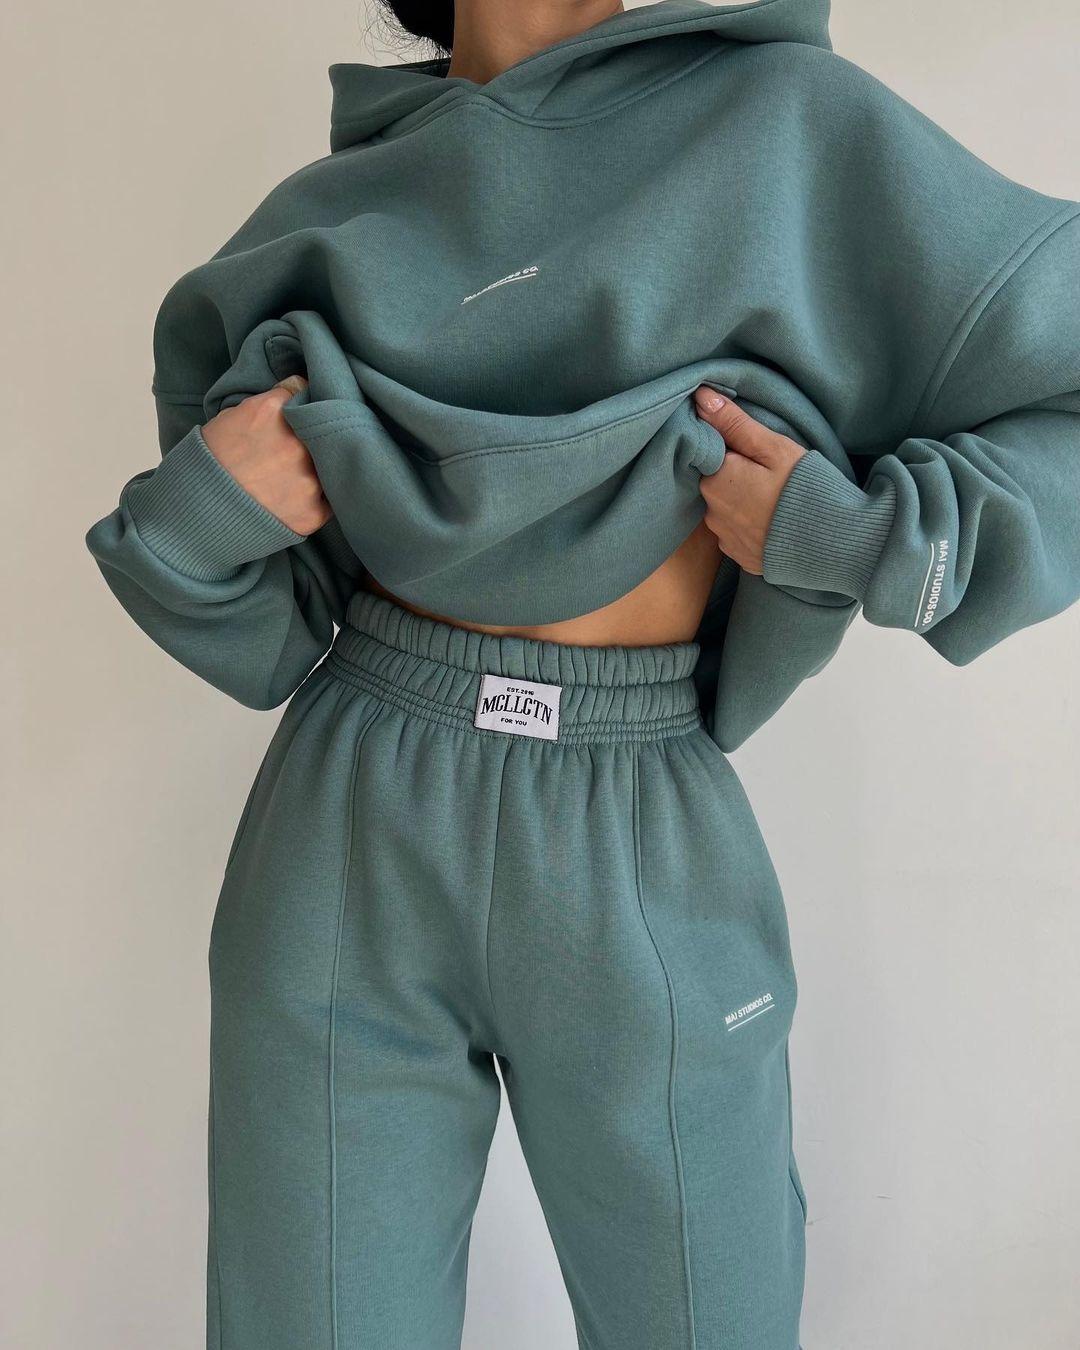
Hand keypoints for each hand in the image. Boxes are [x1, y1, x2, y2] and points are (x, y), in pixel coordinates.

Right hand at [200, 375, 331, 534]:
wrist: (195, 515)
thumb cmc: (209, 463)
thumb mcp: (229, 418)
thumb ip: (266, 405)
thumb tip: (294, 393)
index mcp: (272, 412)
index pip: (304, 390)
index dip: (300, 399)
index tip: (297, 407)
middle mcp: (296, 443)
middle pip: (323, 425)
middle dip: (313, 430)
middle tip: (298, 443)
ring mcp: (308, 479)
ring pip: (330, 463)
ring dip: (317, 465)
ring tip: (293, 474)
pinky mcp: (313, 511)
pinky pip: (329, 497)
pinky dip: (315, 496)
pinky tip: (295, 496)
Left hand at [694, 387, 806, 573]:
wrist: (831, 544)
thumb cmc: (803, 489)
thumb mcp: (772, 448)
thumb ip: (734, 424)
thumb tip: (700, 397)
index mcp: (714, 481)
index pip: (708, 456)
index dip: (729, 449)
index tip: (753, 451)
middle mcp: (711, 513)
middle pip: (716, 483)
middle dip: (735, 475)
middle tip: (769, 473)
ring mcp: (725, 539)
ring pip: (726, 509)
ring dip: (742, 502)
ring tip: (774, 498)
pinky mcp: (740, 557)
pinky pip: (738, 534)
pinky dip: (751, 525)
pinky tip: (773, 520)